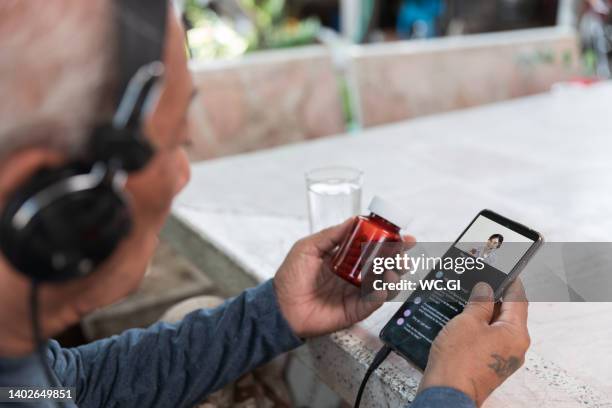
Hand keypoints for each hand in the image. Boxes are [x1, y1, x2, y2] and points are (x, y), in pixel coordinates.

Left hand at [273, 218, 414, 337]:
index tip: (401, 235)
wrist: (281, 306)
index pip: (372, 248)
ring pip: (384, 284)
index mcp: (345, 259)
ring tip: (394, 269)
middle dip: (398, 258)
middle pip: (384, 266)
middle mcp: (354, 276)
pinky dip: (380, 295)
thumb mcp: (308, 247)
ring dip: (394, 276)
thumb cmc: (290, 277)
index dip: (388, 241)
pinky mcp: (355, 311)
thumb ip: (331, 235)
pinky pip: (372, 303)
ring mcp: (356, 293)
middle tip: (404, 251)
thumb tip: (353, 220)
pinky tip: (381, 287)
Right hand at [418, 280, 530, 405]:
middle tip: (480, 285)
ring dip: (485, 314)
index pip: (518, 300)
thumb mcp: (467, 321)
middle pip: (509, 314)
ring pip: (498, 328)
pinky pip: (490, 340)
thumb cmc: (458, 361)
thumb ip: (479, 302)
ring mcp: (504, 358)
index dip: (511, 283)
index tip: (507, 272)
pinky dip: (480, 329)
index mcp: (516, 334)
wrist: (447, 393)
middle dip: (494, 299)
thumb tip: (485, 290)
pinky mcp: (491, 365)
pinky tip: (465, 323)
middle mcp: (515, 347)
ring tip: (468, 302)